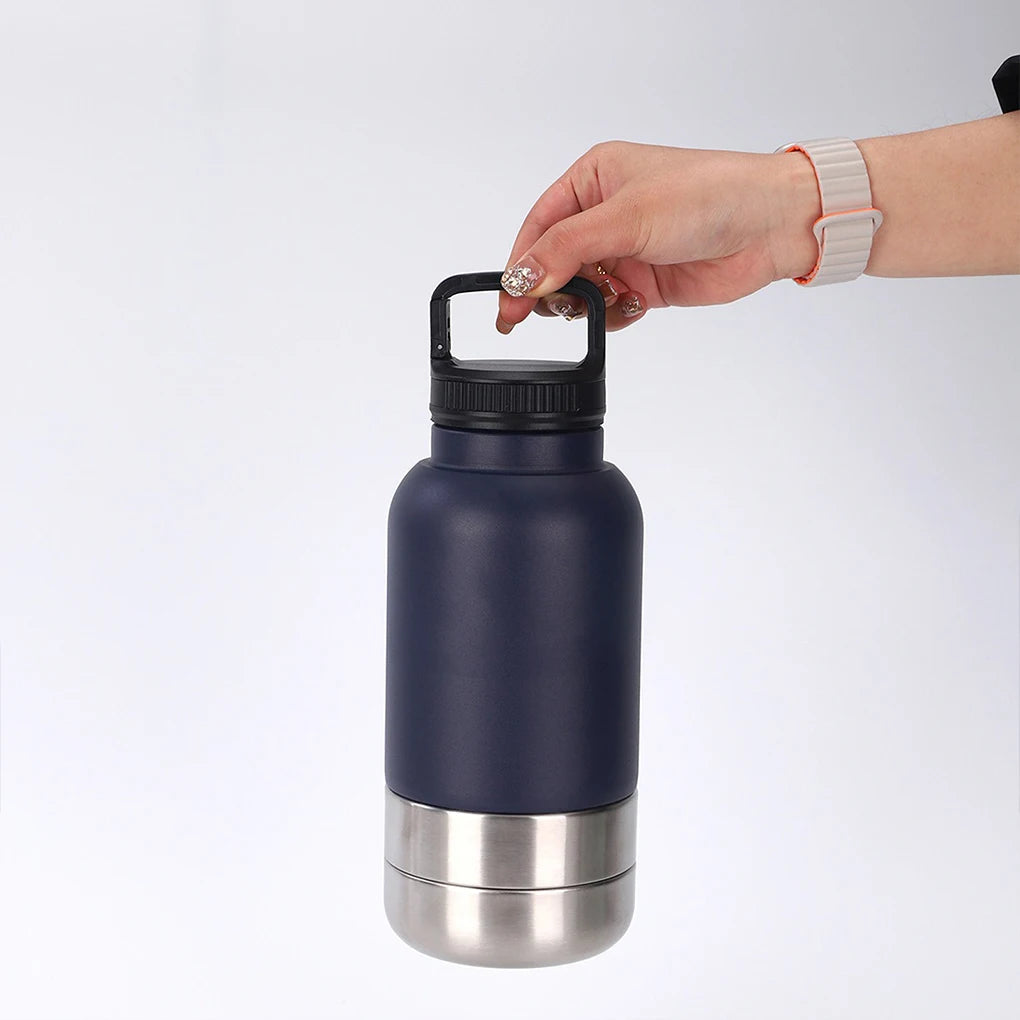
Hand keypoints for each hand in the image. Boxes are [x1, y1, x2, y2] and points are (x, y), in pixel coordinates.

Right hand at [496, 140, 820, 332]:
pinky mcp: (644, 283)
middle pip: (553, 264)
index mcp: (593, 179)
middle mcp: (605, 214)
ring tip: (608, 299)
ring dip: (586, 304)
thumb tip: (522, 278)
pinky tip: (633, 305)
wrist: (770, 226)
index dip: (520, 267)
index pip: (538, 227)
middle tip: (552, 312)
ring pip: (579, 291)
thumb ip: (567, 249)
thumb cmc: (710, 195)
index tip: (510, 304)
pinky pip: (609, 309)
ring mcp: (625, 251)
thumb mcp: (627, 216)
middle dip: (552, 290)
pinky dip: (614, 315)